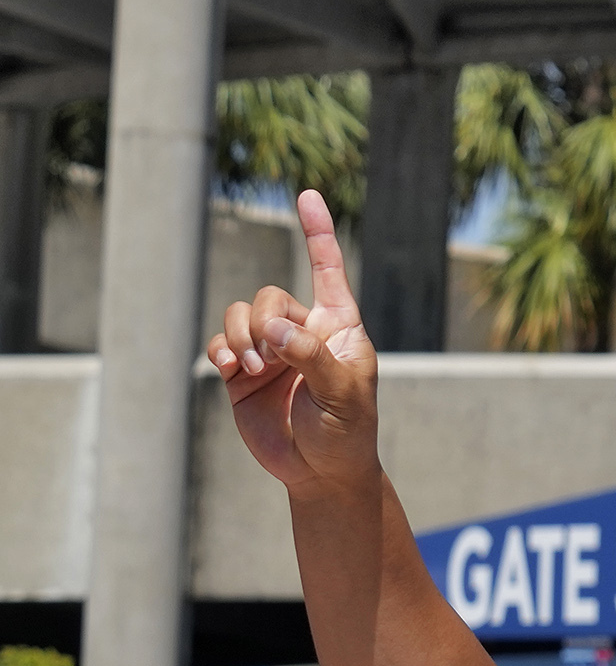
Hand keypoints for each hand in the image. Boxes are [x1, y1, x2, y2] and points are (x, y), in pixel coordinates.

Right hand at [208, 187, 382, 509]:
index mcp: (339, 326)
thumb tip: (273, 328)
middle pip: (269, 296)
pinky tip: (228, 370)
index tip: (307, 194)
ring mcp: (271, 351)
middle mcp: (303, 331)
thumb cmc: (347, 429)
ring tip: (249, 369)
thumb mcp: (342, 393)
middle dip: (261, 321)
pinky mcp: (242, 374)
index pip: (327, 270)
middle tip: (268, 358)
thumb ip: (311, 356)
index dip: (318, 233)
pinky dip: (218, 351)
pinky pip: (219, 344)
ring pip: (240, 315)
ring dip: (237, 337)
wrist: (321, 471)